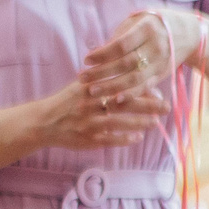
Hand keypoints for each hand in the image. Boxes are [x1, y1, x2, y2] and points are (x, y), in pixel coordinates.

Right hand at [26, 74, 169, 153]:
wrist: (42, 123)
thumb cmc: (67, 102)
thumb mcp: (81, 85)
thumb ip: (103, 78)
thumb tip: (127, 68)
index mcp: (90, 88)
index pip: (120, 84)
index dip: (140, 85)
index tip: (157, 86)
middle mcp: (89, 104)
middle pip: (123, 102)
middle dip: (147, 105)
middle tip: (166, 106)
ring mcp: (87, 123)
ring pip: (118, 122)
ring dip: (138, 123)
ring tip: (155, 123)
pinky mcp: (86, 139)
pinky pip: (108, 139)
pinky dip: (124, 139)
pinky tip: (137, 138)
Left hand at [82, 9, 201, 98]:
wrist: (188, 34)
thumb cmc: (154, 25)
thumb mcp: (139, 20)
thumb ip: (121, 35)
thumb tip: (98, 53)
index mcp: (147, 28)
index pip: (121, 45)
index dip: (102, 54)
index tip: (86, 60)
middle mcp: (156, 45)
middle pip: (125, 63)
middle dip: (101, 73)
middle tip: (82, 78)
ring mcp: (161, 61)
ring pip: (134, 78)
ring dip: (111, 87)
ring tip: (92, 91)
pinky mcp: (163, 74)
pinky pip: (145, 87)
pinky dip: (130, 95)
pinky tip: (115, 100)